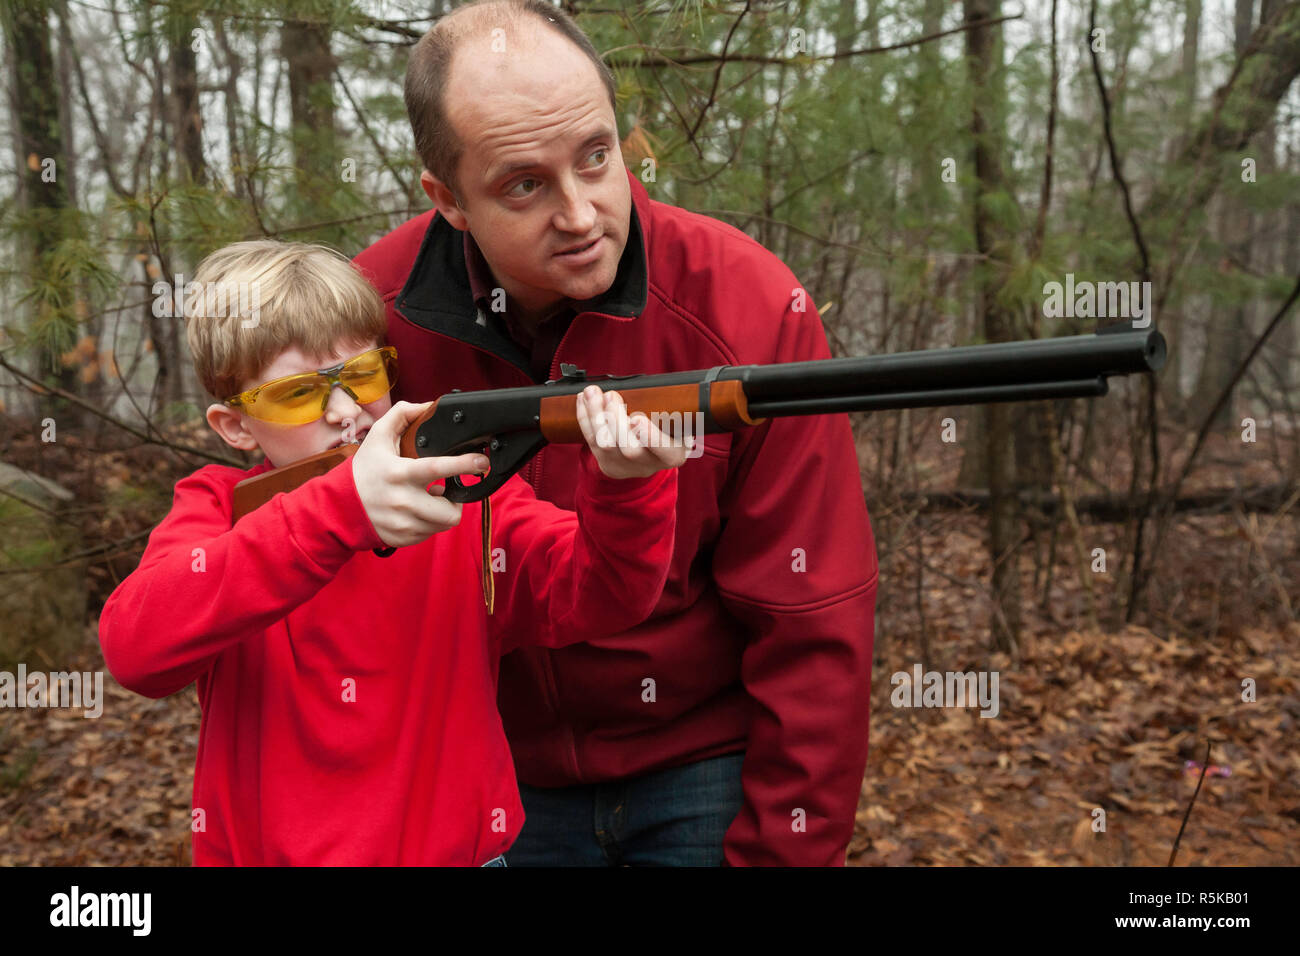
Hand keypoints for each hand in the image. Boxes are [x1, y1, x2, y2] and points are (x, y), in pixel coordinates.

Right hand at [352, 401, 488, 547]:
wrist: (339, 507)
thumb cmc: (363, 471)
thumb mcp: (377, 437)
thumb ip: (401, 415)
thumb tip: (426, 406)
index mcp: (400, 473)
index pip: (438, 468)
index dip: (464, 464)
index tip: (482, 461)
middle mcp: (403, 501)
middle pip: (450, 511)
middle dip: (456, 501)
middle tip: (445, 490)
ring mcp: (403, 523)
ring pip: (443, 524)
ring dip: (442, 512)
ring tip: (429, 500)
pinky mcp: (402, 538)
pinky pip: (430, 534)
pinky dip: (429, 523)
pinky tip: (416, 512)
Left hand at [575, 386, 690, 478]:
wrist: (649, 453)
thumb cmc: (667, 429)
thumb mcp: (677, 422)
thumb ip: (669, 409)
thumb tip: (648, 386)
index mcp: (673, 454)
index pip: (665, 451)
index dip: (651, 437)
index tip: (637, 418)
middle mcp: (649, 464)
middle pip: (630, 450)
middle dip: (616, 420)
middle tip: (611, 395)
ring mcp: (625, 466)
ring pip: (605, 444)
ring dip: (596, 415)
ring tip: (592, 392)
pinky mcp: (606, 463)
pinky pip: (591, 440)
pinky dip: (585, 417)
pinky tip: (582, 399)